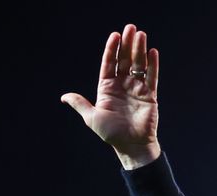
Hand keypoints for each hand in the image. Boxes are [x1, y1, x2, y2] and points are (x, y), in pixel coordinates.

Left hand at [61, 24, 160, 169]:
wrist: (131, 146)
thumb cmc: (111, 133)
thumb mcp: (92, 118)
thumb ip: (80, 104)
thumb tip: (64, 97)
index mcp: (107, 88)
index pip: (109, 64)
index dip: (111, 50)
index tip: (114, 36)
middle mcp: (122, 85)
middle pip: (125, 60)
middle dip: (127, 44)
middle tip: (130, 28)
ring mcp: (136, 88)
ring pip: (138, 65)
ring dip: (140, 50)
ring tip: (141, 35)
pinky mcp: (149, 94)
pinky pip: (151, 76)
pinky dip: (152, 64)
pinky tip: (152, 52)